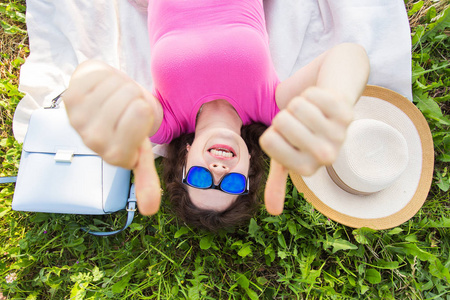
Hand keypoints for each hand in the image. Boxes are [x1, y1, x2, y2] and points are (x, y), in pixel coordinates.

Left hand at [63, 60, 160, 214]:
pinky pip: (101, 76)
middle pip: (131, 96)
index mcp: (117, 155)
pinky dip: (107, 78)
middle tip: (128, 106)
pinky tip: (103, 89)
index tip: (139, 119)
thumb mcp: (141, 151)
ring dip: (122, 84)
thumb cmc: (129, 126)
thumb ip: (145, 179)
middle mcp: (95, 142)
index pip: (140, 113)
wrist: (106, 109)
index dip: (145, 108)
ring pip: (117, 84)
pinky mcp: (70, 99)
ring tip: (116, 97)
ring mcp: (80, 120)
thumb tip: (149, 211)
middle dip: (135, 95)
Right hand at [260, 87, 352, 214]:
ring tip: (310, 112)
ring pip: (297, 105)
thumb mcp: (288, 158)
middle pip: (281, 121)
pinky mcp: (347, 114)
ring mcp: (338, 135)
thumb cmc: (305, 135)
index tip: (287, 136)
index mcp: (304, 168)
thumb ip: (278, 183)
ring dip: (299, 103)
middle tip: (299, 122)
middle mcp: (324, 157)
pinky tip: (322, 104)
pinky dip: (313, 94)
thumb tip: (273, 212)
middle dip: (285, 115)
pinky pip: (313, 94)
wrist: (332, 112)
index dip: (272, 132)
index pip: (268, 140)